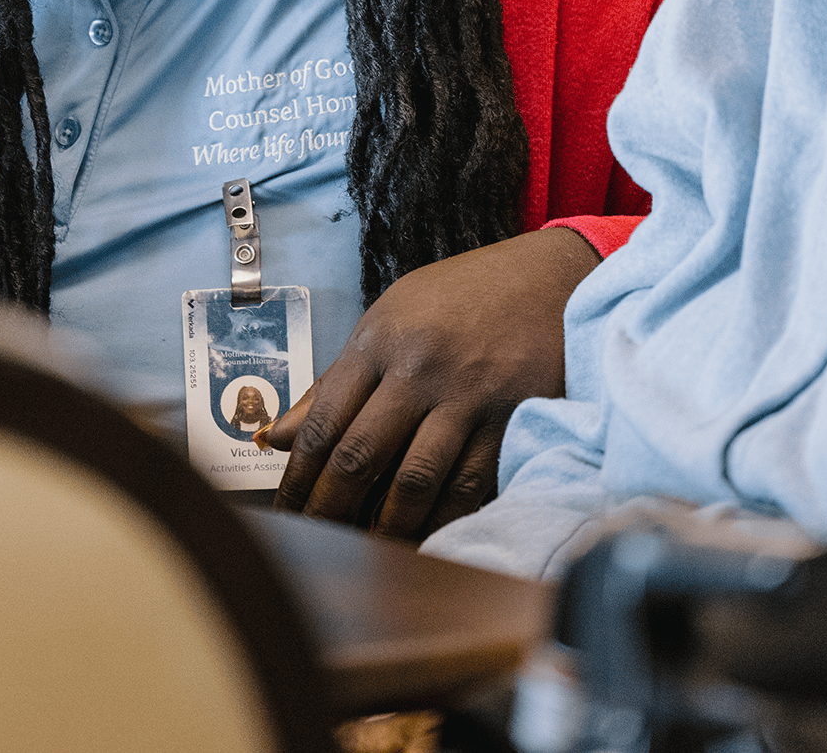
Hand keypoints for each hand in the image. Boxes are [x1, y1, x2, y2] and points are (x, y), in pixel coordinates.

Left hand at [259, 225, 598, 537]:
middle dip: (330, 510)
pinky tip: (422, 537)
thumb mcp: (388, 320)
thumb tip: (277, 437)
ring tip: (366, 549)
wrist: (549, 277)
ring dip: (385, 527)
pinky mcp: (512, 420)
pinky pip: (469, 486)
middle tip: (316, 541)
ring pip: (414, 481)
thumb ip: (335, 382)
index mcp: (381, 340)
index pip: (325, 422)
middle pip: (360, 456)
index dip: (299, 478)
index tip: (286, 512)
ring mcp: (469, 396)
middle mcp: (421, 367)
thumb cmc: (459, 300)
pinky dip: (441, 520)